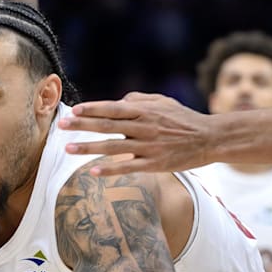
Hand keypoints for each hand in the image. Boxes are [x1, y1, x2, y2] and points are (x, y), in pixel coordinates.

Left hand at [59, 92, 212, 175]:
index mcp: (145, 110)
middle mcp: (144, 127)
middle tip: (61, 126)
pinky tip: (93, 172)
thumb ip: (139, 99)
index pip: (112, 109)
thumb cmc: (183, 119)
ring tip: (68, 149)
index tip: (74, 111)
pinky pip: (128, 167)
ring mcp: (148, 146)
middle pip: (107, 126)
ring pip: (113, 147)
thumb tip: (118, 102)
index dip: (92, 109)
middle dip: (82, 126)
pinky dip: (110, 169)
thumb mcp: (163, 102)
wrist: (209, 138)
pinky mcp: (154, 164)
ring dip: (88, 148)